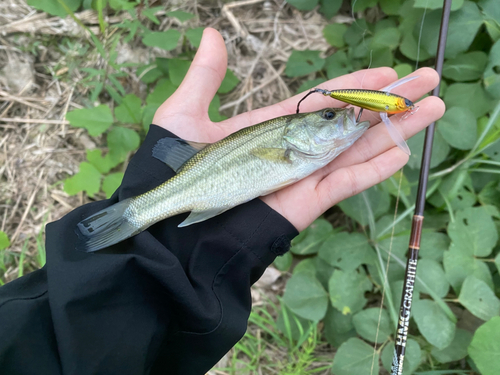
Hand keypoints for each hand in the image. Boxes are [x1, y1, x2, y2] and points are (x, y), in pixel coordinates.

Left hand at [153, 28, 444, 231]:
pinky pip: (346, 183)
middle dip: (389, 102)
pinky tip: (401, 152)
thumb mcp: (185, 115)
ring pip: (357, 149)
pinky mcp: (306, 203)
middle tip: (428, 80)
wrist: (173, 224)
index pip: (321, 101)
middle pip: (349, 122)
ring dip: (394, 130)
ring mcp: (302, 176)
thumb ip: (205, 78)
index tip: (384, 71)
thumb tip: (211, 33)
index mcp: (270, 127)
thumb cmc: (173, 170)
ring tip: (432, 109)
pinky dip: (373, 170)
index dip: (353, 86)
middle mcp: (293, 149)